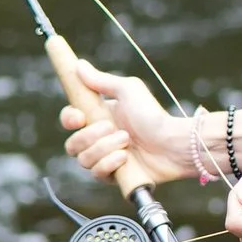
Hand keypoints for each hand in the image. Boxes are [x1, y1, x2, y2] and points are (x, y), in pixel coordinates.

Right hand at [58, 56, 193, 185]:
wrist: (173, 142)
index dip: (69, 119)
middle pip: (72, 144)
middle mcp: (98, 139)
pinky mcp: (114, 177)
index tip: (79, 117)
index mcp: (98, 117)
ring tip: (126, 140)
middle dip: (89, 136)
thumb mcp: (128, 91)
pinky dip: (109, 164)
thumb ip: (101, 80)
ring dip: (103, 148)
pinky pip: (97, 174)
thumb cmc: (153, 115)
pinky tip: (125, 157)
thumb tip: (78, 65)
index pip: (69, 120)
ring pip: (83, 160)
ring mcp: (105, 159)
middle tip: (111, 127)